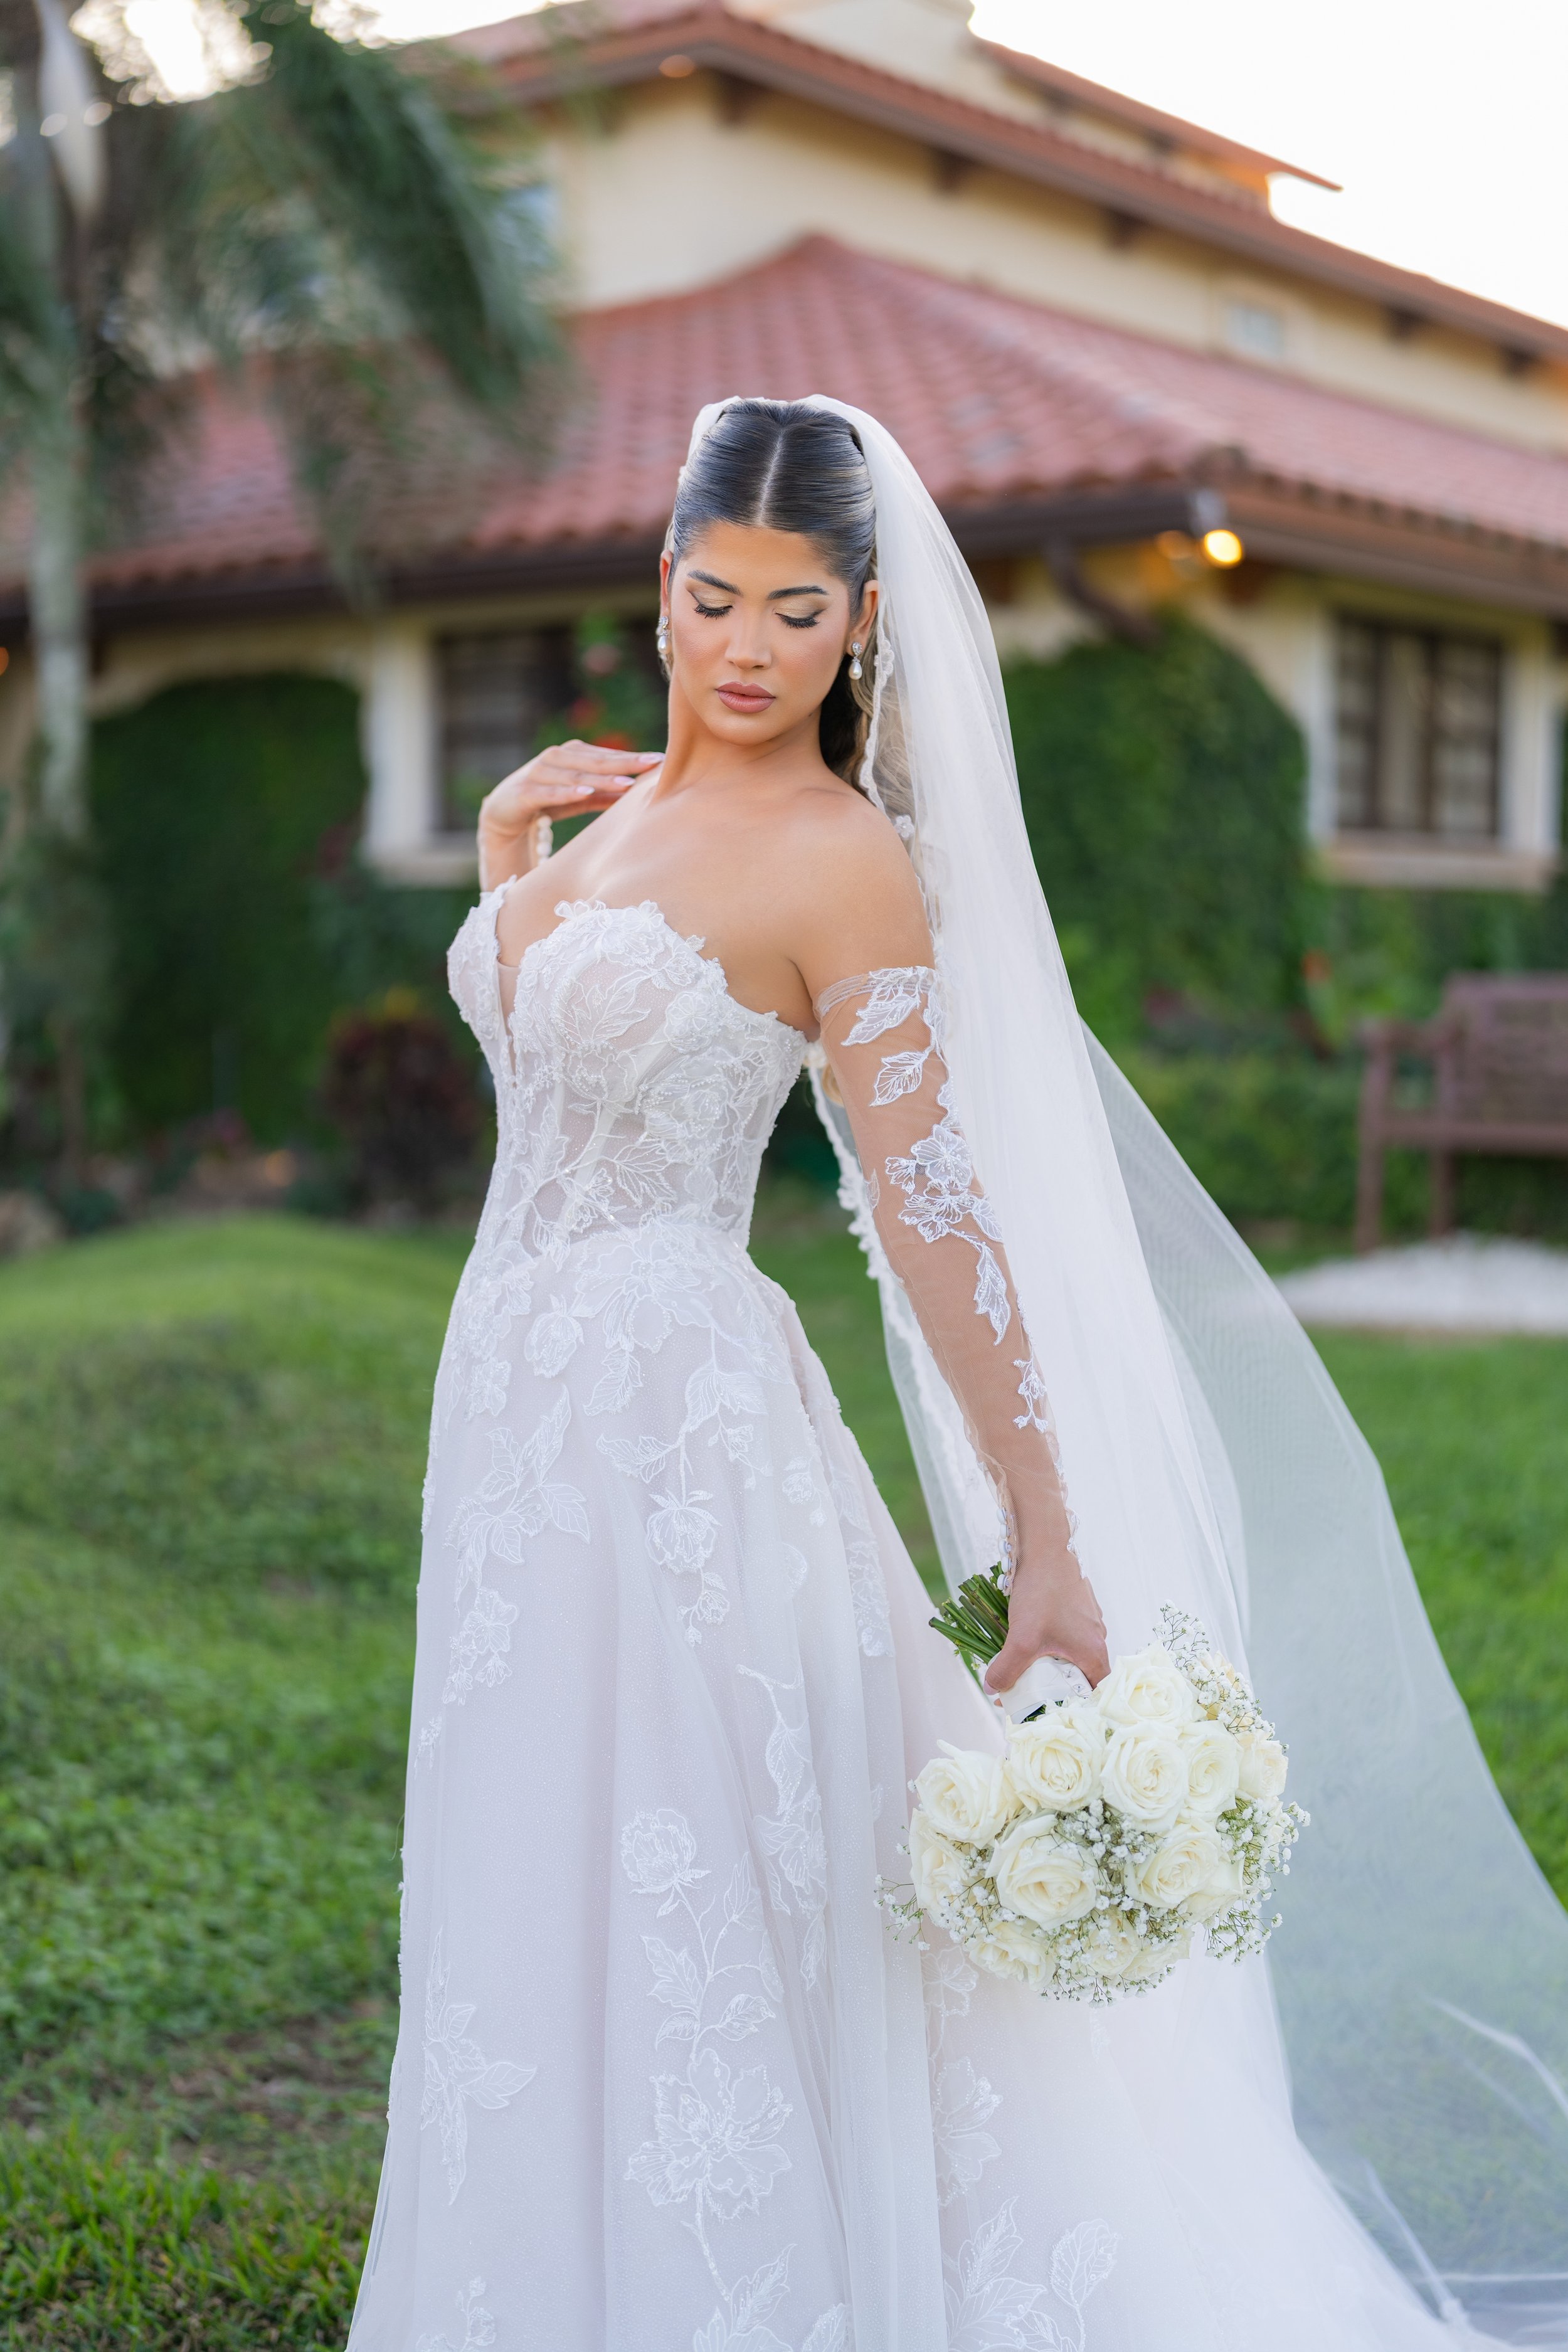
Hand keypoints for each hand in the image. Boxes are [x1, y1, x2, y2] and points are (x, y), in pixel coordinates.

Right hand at [477, 740, 662, 887]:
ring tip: (626, 782)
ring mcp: (538, 773)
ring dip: (601, 778)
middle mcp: (556, 758)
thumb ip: (604, 794)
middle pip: (595, 761)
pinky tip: (585, 792)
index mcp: (572, 755)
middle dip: (625, 762)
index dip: (632, 757)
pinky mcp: (524, 792)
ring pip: (574, 775)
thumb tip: (638, 794)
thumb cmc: (546, 803)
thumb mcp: (579, 799)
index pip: (607, 756)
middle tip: (651, 764)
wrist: (502, 814)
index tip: (660, 760)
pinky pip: (548, 791)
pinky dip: (566, 792)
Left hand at [983, 1544, 1109, 1695]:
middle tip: (1031, 1692)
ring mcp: (1089, 1621)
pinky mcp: (1078, 1607)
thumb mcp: (1021, 1639)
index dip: (1075, 1706)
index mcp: (1094, 1652)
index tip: (1052, 1711)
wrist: (1044, 1548)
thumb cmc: (1041, 1594)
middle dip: (1056, 1687)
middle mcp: (1098, 1638)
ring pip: (1072, 1654)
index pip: (1095, 1694)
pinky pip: (1067, 1636)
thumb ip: (1007, 1669)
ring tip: (1026, 1667)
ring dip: (1051, 1664)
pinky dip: (1051, 1644)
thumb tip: (993, 1690)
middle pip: (1081, 1675)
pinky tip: (1029, 1639)